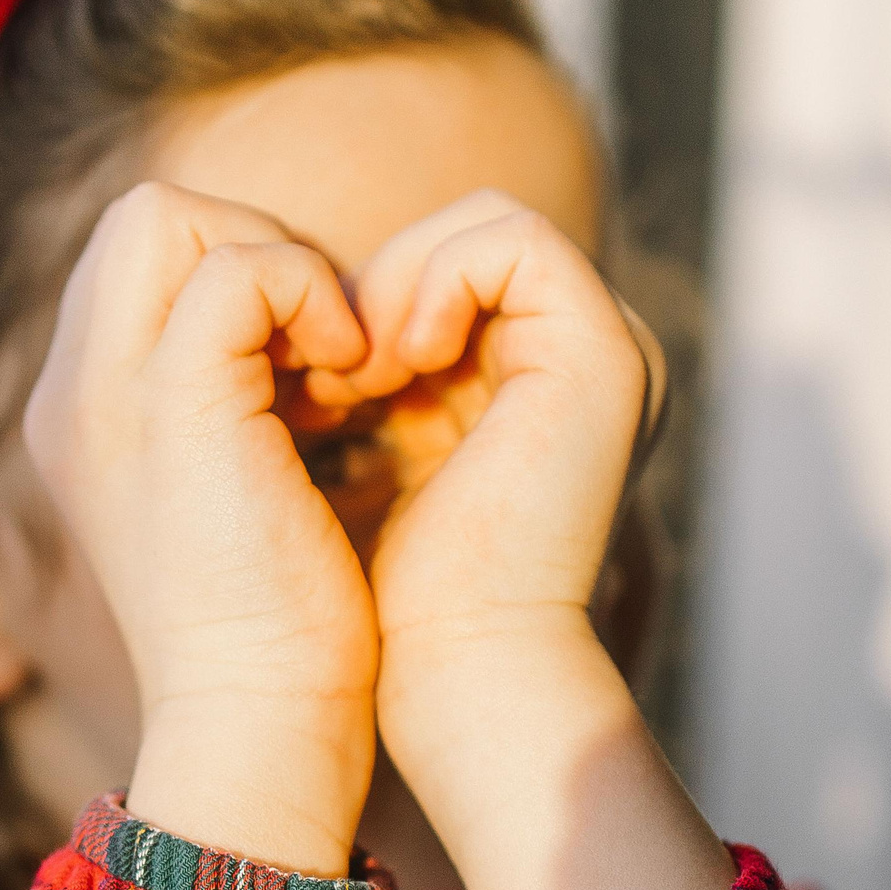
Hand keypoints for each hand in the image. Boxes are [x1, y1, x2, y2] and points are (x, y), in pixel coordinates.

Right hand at [23, 181, 378, 874]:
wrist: (261, 725)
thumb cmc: (279, 639)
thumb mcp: (238, 504)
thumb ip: (237, 418)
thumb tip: (298, 358)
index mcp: (81, 420)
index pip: (137, 263)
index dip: (235, 274)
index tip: (309, 366)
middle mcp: (71, 396)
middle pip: (140, 218)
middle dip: (252, 248)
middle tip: (326, 352)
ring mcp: (106, 394)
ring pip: (167, 215)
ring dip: (280, 266)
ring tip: (340, 368)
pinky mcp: (172, 402)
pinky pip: (236, 267)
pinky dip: (309, 294)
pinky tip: (354, 376)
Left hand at [343, 192, 731, 889]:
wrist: (449, 667)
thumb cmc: (370, 595)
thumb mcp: (331, 454)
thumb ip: (331, 370)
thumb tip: (284, 290)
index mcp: (511, 377)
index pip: (428, 263)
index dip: (344, 294)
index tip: (296, 381)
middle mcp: (564, 356)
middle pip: (451, 235)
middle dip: (363, 286)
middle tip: (321, 379)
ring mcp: (600, 346)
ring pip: (481, 222)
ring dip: (395, 283)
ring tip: (359, 378)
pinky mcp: (606, 348)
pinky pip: (514, 239)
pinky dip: (438, 279)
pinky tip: (397, 365)